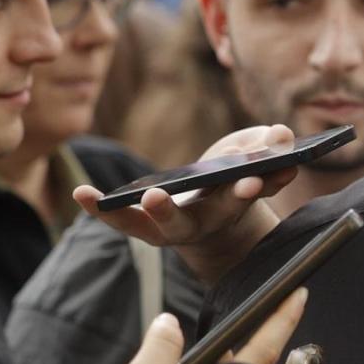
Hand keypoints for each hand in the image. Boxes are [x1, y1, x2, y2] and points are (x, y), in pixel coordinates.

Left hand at [74, 124, 297, 279]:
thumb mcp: (252, 156)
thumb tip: (282, 135)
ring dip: (163, 212)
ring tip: (154, 195)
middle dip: (228, 200)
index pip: (252, 195)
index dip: (261, 185)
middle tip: (238, 185)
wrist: (205, 208)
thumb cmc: (231, 176)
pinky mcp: (143, 225)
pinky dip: (101, 210)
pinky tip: (81, 193)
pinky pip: (122, 221)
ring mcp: (174, 228)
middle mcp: (207, 223)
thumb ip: (268, 148)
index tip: (266, 174)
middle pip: (220, 214)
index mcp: (237, 205)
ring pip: (167, 227)